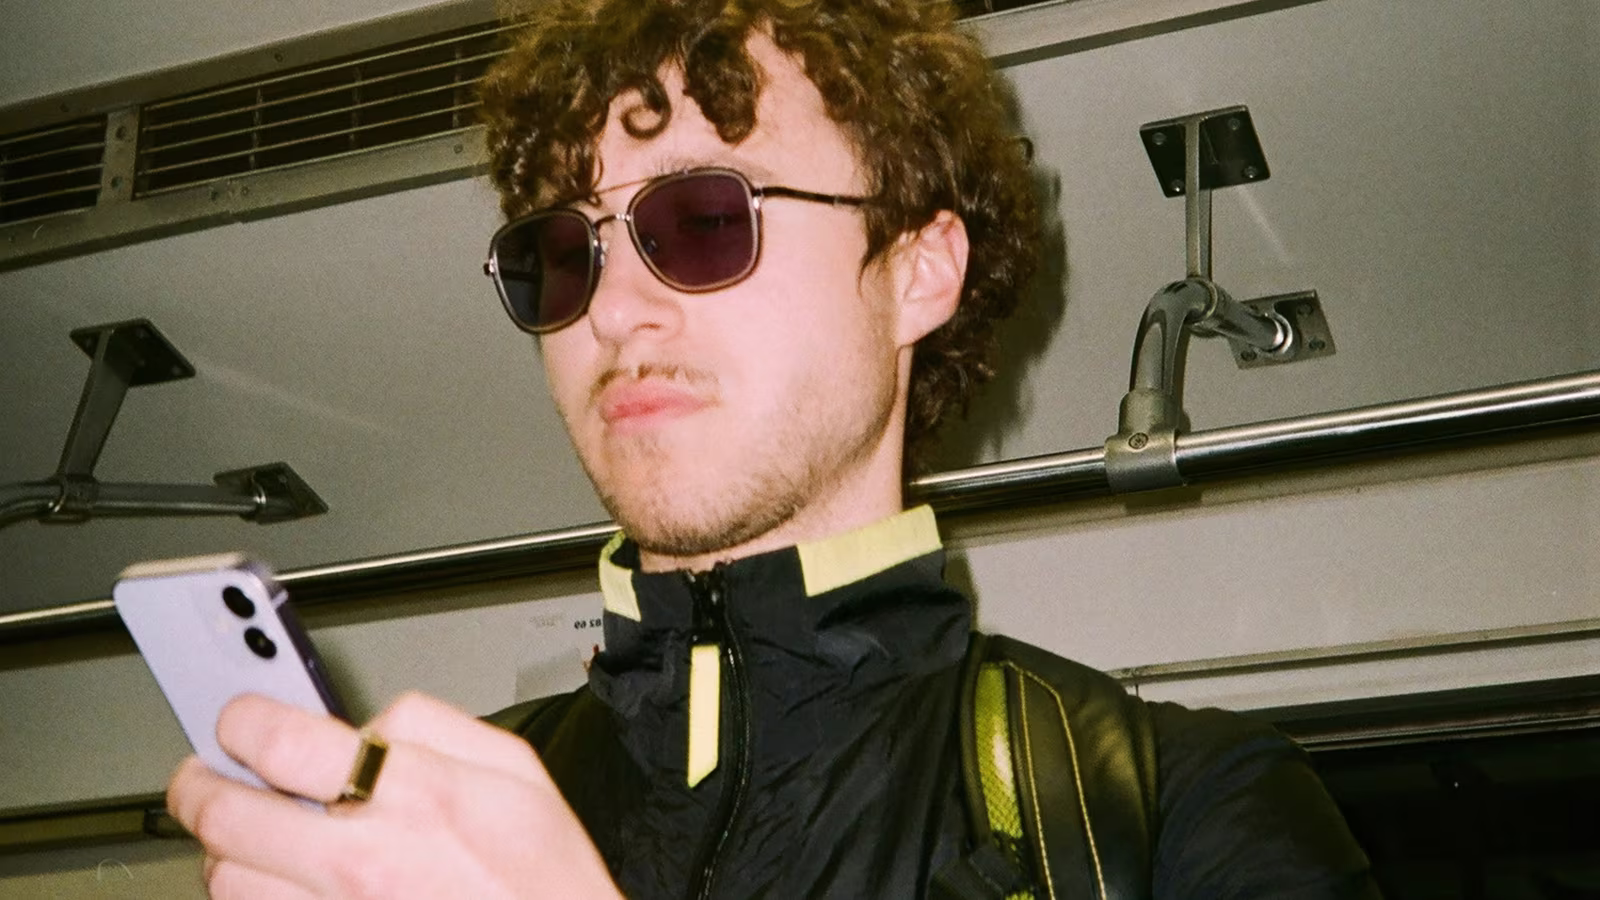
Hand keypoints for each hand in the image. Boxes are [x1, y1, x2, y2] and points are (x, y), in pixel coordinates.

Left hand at [168, 691, 621, 898]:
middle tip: (201, 776)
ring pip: (228, 880)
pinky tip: (286, 882)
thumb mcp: (515, 767)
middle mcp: (363, 860)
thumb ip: (431, 723)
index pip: (279, 742)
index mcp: (411, 794)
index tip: (239, 720)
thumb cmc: (545, 876)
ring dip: (228, 851)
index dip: (241, 720)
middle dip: (198, 786)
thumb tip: (364, 722)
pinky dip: (261, 896)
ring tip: (251, 836)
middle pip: (227, 816)